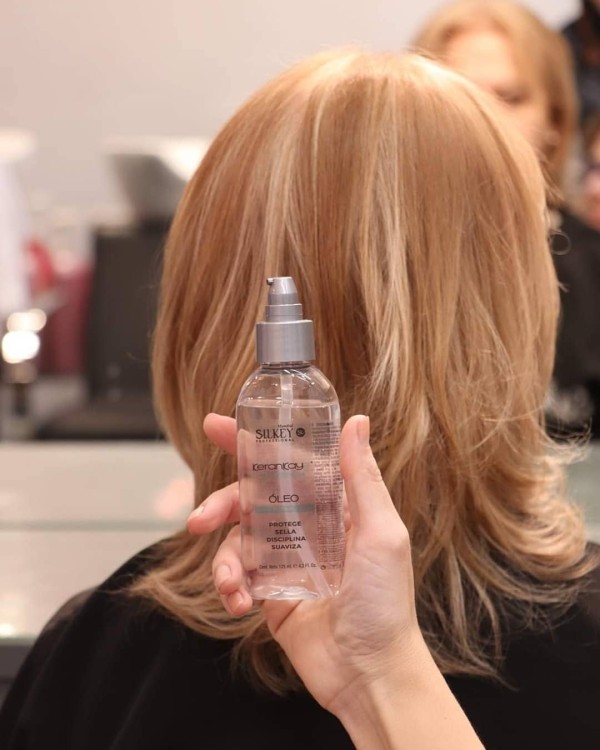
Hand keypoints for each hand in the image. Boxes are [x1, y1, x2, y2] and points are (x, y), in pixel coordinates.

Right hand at [187, 413, 427, 715]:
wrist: (369, 674)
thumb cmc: (385, 602)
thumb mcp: (381, 532)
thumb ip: (361, 478)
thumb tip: (357, 420)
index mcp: (334, 504)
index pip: (290, 460)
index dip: (254, 441)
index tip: (217, 425)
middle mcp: (307, 525)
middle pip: (252, 496)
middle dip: (221, 501)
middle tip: (197, 517)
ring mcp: (286, 558)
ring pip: (238, 538)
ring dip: (223, 558)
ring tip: (229, 582)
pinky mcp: (270, 591)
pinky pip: (237, 575)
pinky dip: (230, 585)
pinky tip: (238, 601)